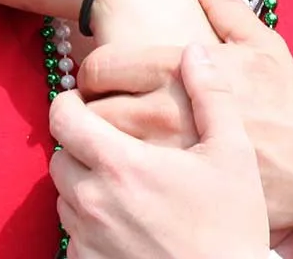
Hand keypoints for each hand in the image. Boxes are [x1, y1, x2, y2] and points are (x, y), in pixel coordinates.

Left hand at [50, 43, 269, 258]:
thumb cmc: (232, 223)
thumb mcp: (233, 150)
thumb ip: (211, 94)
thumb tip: (195, 53)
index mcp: (121, 164)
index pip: (63, 118)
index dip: (70, 102)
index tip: (87, 99)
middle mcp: (94, 202)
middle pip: (59, 156)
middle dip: (79, 142)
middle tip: (111, 138)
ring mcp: (87, 241)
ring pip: (63, 196)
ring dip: (83, 182)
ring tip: (121, 179)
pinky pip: (72, 235)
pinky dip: (89, 222)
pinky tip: (125, 219)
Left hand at [79, 0, 292, 230]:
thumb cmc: (290, 109)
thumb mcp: (262, 47)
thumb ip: (225, 8)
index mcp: (175, 78)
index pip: (102, 68)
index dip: (92, 72)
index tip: (98, 79)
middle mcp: (154, 124)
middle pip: (82, 115)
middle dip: (82, 111)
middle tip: (92, 112)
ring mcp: (148, 175)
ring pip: (82, 161)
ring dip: (84, 150)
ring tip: (103, 147)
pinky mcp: (147, 217)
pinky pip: (97, 202)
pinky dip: (98, 190)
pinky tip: (120, 186)